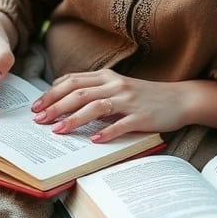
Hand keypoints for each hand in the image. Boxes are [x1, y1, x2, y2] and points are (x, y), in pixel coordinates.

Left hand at [30, 69, 216, 141]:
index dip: (52, 93)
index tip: (36, 106)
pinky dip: (106, 132)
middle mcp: (116, 85)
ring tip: (58, 131)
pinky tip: (94, 141)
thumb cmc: (144, 96)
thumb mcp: (117, 86)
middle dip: (56, 106)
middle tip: (38, 120)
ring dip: (74, 118)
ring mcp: (129, 100)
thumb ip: (94, 89)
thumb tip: (62, 97)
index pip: (72, 80)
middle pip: (79, 92)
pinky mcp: (142, 116)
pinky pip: (121, 124)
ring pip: (96, 106)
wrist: (179, 98)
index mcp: (107, 76)